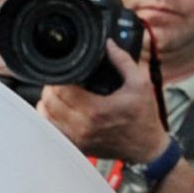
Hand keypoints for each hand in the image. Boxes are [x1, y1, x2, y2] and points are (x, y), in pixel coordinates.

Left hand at [36, 36, 168, 163]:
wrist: (147, 148)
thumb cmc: (144, 118)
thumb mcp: (140, 84)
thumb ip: (123, 61)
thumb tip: (109, 44)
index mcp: (96, 110)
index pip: (61, 90)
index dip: (59, 76)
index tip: (66, 70)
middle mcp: (83, 127)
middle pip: (50, 102)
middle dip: (52, 87)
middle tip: (61, 79)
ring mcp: (78, 139)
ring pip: (47, 117)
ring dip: (48, 102)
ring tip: (58, 93)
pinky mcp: (77, 147)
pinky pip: (53, 131)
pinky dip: (50, 118)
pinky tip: (58, 109)